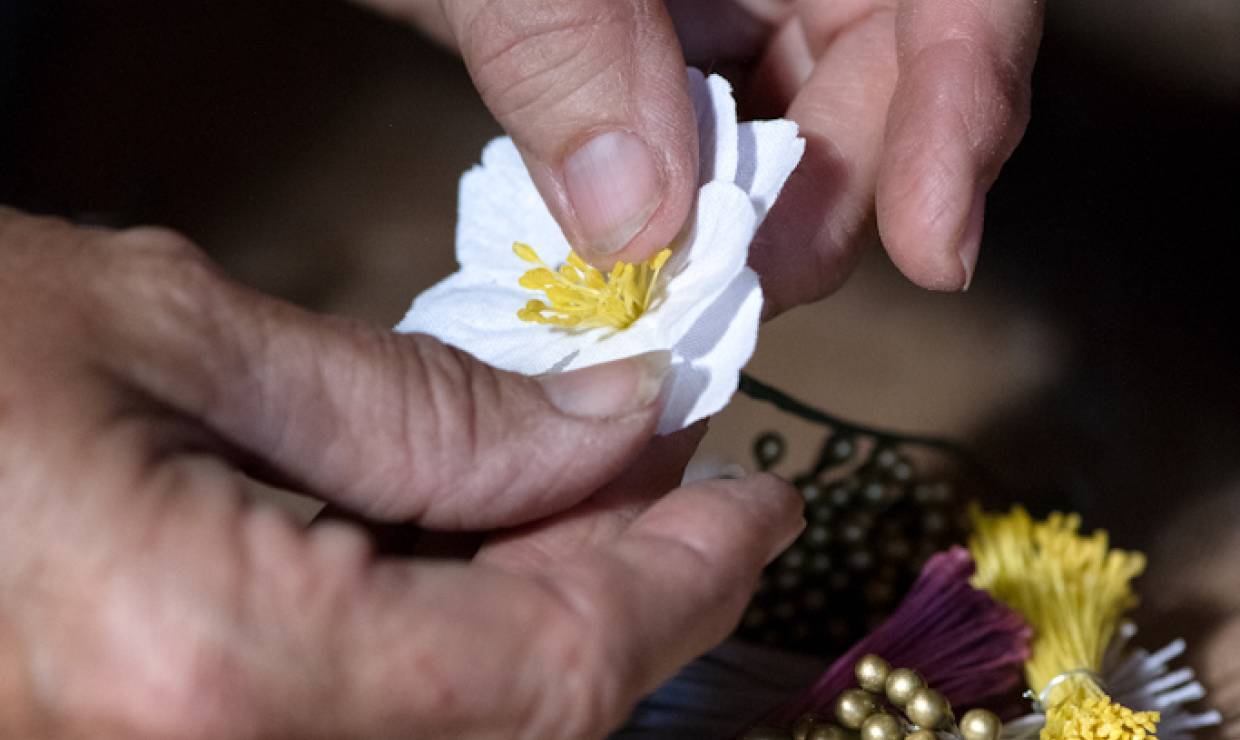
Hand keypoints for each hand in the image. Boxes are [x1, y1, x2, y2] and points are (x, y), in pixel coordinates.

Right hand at [0, 208, 802, 737]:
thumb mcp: (168, 332)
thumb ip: (418, 409)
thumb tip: (606, 428)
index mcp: (213, 675)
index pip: (556, 662)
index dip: (683, 576)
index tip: (756, 498)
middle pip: (526, 726)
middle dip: (629, 598)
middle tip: (678, 480)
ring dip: (545, 630)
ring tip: (580, 503)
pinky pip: (367, 737)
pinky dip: (450, 662)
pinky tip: (461, 564)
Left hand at [362, 0, 1042, 314]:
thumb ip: (568, 44)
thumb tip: (639, 227)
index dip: (966, 105)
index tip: (933, 251)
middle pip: (877, 83)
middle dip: (824, 201)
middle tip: (740, 290)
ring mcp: (711, 1)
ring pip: (784, 133)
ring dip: (743, 226)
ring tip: (672, 285)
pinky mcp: (642, 55)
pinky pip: (694, 149)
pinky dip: (670, 214)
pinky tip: (623, 250)